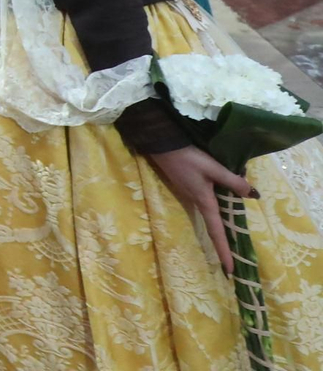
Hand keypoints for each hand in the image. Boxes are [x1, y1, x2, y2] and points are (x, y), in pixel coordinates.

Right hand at [150, 144, 254, 274]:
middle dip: (223, 246)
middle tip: (231, 263)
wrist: (162, 145)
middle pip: (214, 228)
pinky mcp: (188, 187)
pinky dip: (215, 211)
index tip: (230, 271)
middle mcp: (198, 203)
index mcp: (204, 202)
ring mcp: (191, 195)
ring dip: (219, 230)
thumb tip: (253, 195)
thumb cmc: (187, 158)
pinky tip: (222, 205)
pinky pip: (206, 203)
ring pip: (210, 215)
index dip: (224, 251)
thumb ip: (233, 181)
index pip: (217, 232)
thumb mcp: (213, 168)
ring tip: (230, 243)